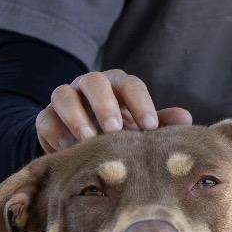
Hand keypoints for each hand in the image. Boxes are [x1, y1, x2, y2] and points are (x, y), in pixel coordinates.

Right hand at [36, 69, 191, 151]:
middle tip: (115, 129)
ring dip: (76, 115)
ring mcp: (65, 100)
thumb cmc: (118, 137)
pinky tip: (67, 149)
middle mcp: (89, 87)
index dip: (140, 103)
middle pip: (94, 81)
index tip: (150, 127)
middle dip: (104, 104)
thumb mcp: (138, 131)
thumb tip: (186, 118)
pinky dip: (55, 133)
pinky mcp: (46, 119)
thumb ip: (158, 124)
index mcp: (117, 86)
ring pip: (63, 94)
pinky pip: (45, 119)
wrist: (81, 149)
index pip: (129, 84)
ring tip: (88, 139)